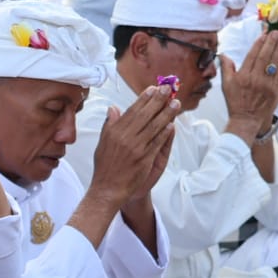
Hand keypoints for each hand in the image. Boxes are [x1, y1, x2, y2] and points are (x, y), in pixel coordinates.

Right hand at [87, 86, 179, 208]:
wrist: (107, 189)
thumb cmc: (105, 167)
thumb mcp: (102, 143)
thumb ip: (109, 125)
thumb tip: (113, 108)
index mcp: (114, 132)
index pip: (132, 111)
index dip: (144, 99)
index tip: (153, 88)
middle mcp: (125, 138)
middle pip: (145, 115)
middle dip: (158, 100)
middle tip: (168, 89)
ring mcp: (136, 148)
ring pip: (154, 127)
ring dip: (166, 114)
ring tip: (176, 103)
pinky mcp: (144, 159)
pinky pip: (157, 142)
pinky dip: (165, 133)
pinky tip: (172, 124)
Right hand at [222, 31, 277, 133]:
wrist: (247, 120)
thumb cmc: (236, 102)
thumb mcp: (226, 85)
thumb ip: (226, 68)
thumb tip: (223, 55)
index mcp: (243, 77)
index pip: (253, 55)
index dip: (259, 43)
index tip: (264, 34)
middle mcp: (256, 79)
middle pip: (265, 56)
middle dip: (271, 42)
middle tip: (275, 31)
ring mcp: (268, 85)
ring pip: (275, 63)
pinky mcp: (277, 90)